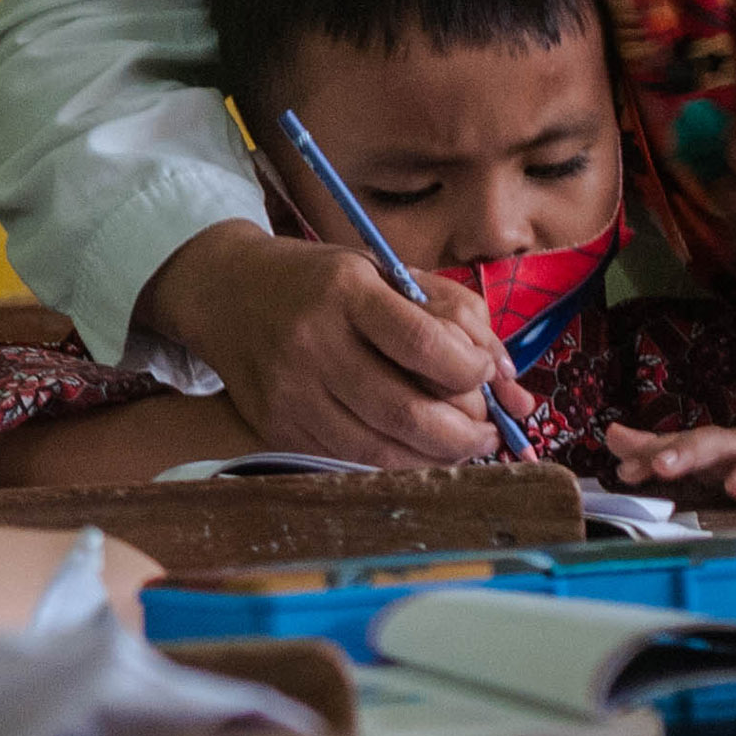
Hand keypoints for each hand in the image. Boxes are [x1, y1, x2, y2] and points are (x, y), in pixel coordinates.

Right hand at [141, 223, 530, 468]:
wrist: (226, 292)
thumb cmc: (321, 281)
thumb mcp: (386, 272)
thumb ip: (455, 315)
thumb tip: (508, 378)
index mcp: (345, 291)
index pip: (423, 344)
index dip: (471, 371)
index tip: (486, 373)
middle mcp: (312, 343)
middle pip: (406, 411)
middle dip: (464, 433)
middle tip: (488, 433)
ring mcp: (289, 392)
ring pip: (379, 450)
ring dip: (436, 458)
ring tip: (461, 446)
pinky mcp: (276, 428)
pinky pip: (349, 459)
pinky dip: (394, 463)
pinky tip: (414, 449)